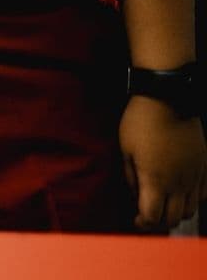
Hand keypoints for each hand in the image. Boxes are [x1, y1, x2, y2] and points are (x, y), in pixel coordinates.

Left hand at [119, 93, 206, 229]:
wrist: (167, 100)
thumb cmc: (140, 122)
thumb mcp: (125, 150)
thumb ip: (131, 177)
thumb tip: (136, 195)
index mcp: (155, 179)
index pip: (152, 216)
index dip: (143, 223)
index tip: (137, 220)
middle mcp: (179, 182)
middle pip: (173, 218)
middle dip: (159, 222)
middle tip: (149, 216)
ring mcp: (195, 175)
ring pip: (190, 210)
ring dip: (177, 213)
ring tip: (165, 205)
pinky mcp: (204, 167)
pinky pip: (203, 194)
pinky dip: (193, 200)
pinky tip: (182, 193)